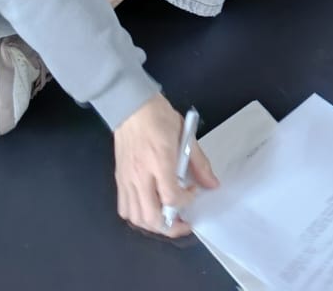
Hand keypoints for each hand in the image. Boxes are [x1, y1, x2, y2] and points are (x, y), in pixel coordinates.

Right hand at [113, 93, 217, 238]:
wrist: (131, 106)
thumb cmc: (160, 117)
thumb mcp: (186, 136)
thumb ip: (199, 163)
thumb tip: (212, 184)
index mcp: (160, 162)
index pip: (172, 197)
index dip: (186, 201)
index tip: (194, 192)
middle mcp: (141, 175)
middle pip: (151, 216)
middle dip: (171, 226)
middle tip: (184, 221)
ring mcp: (127, 179)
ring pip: (136, 217)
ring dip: (153, 224)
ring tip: (167, 217)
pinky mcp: (119, 179)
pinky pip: (124, 208)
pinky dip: (137, 215)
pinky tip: (149, 208)